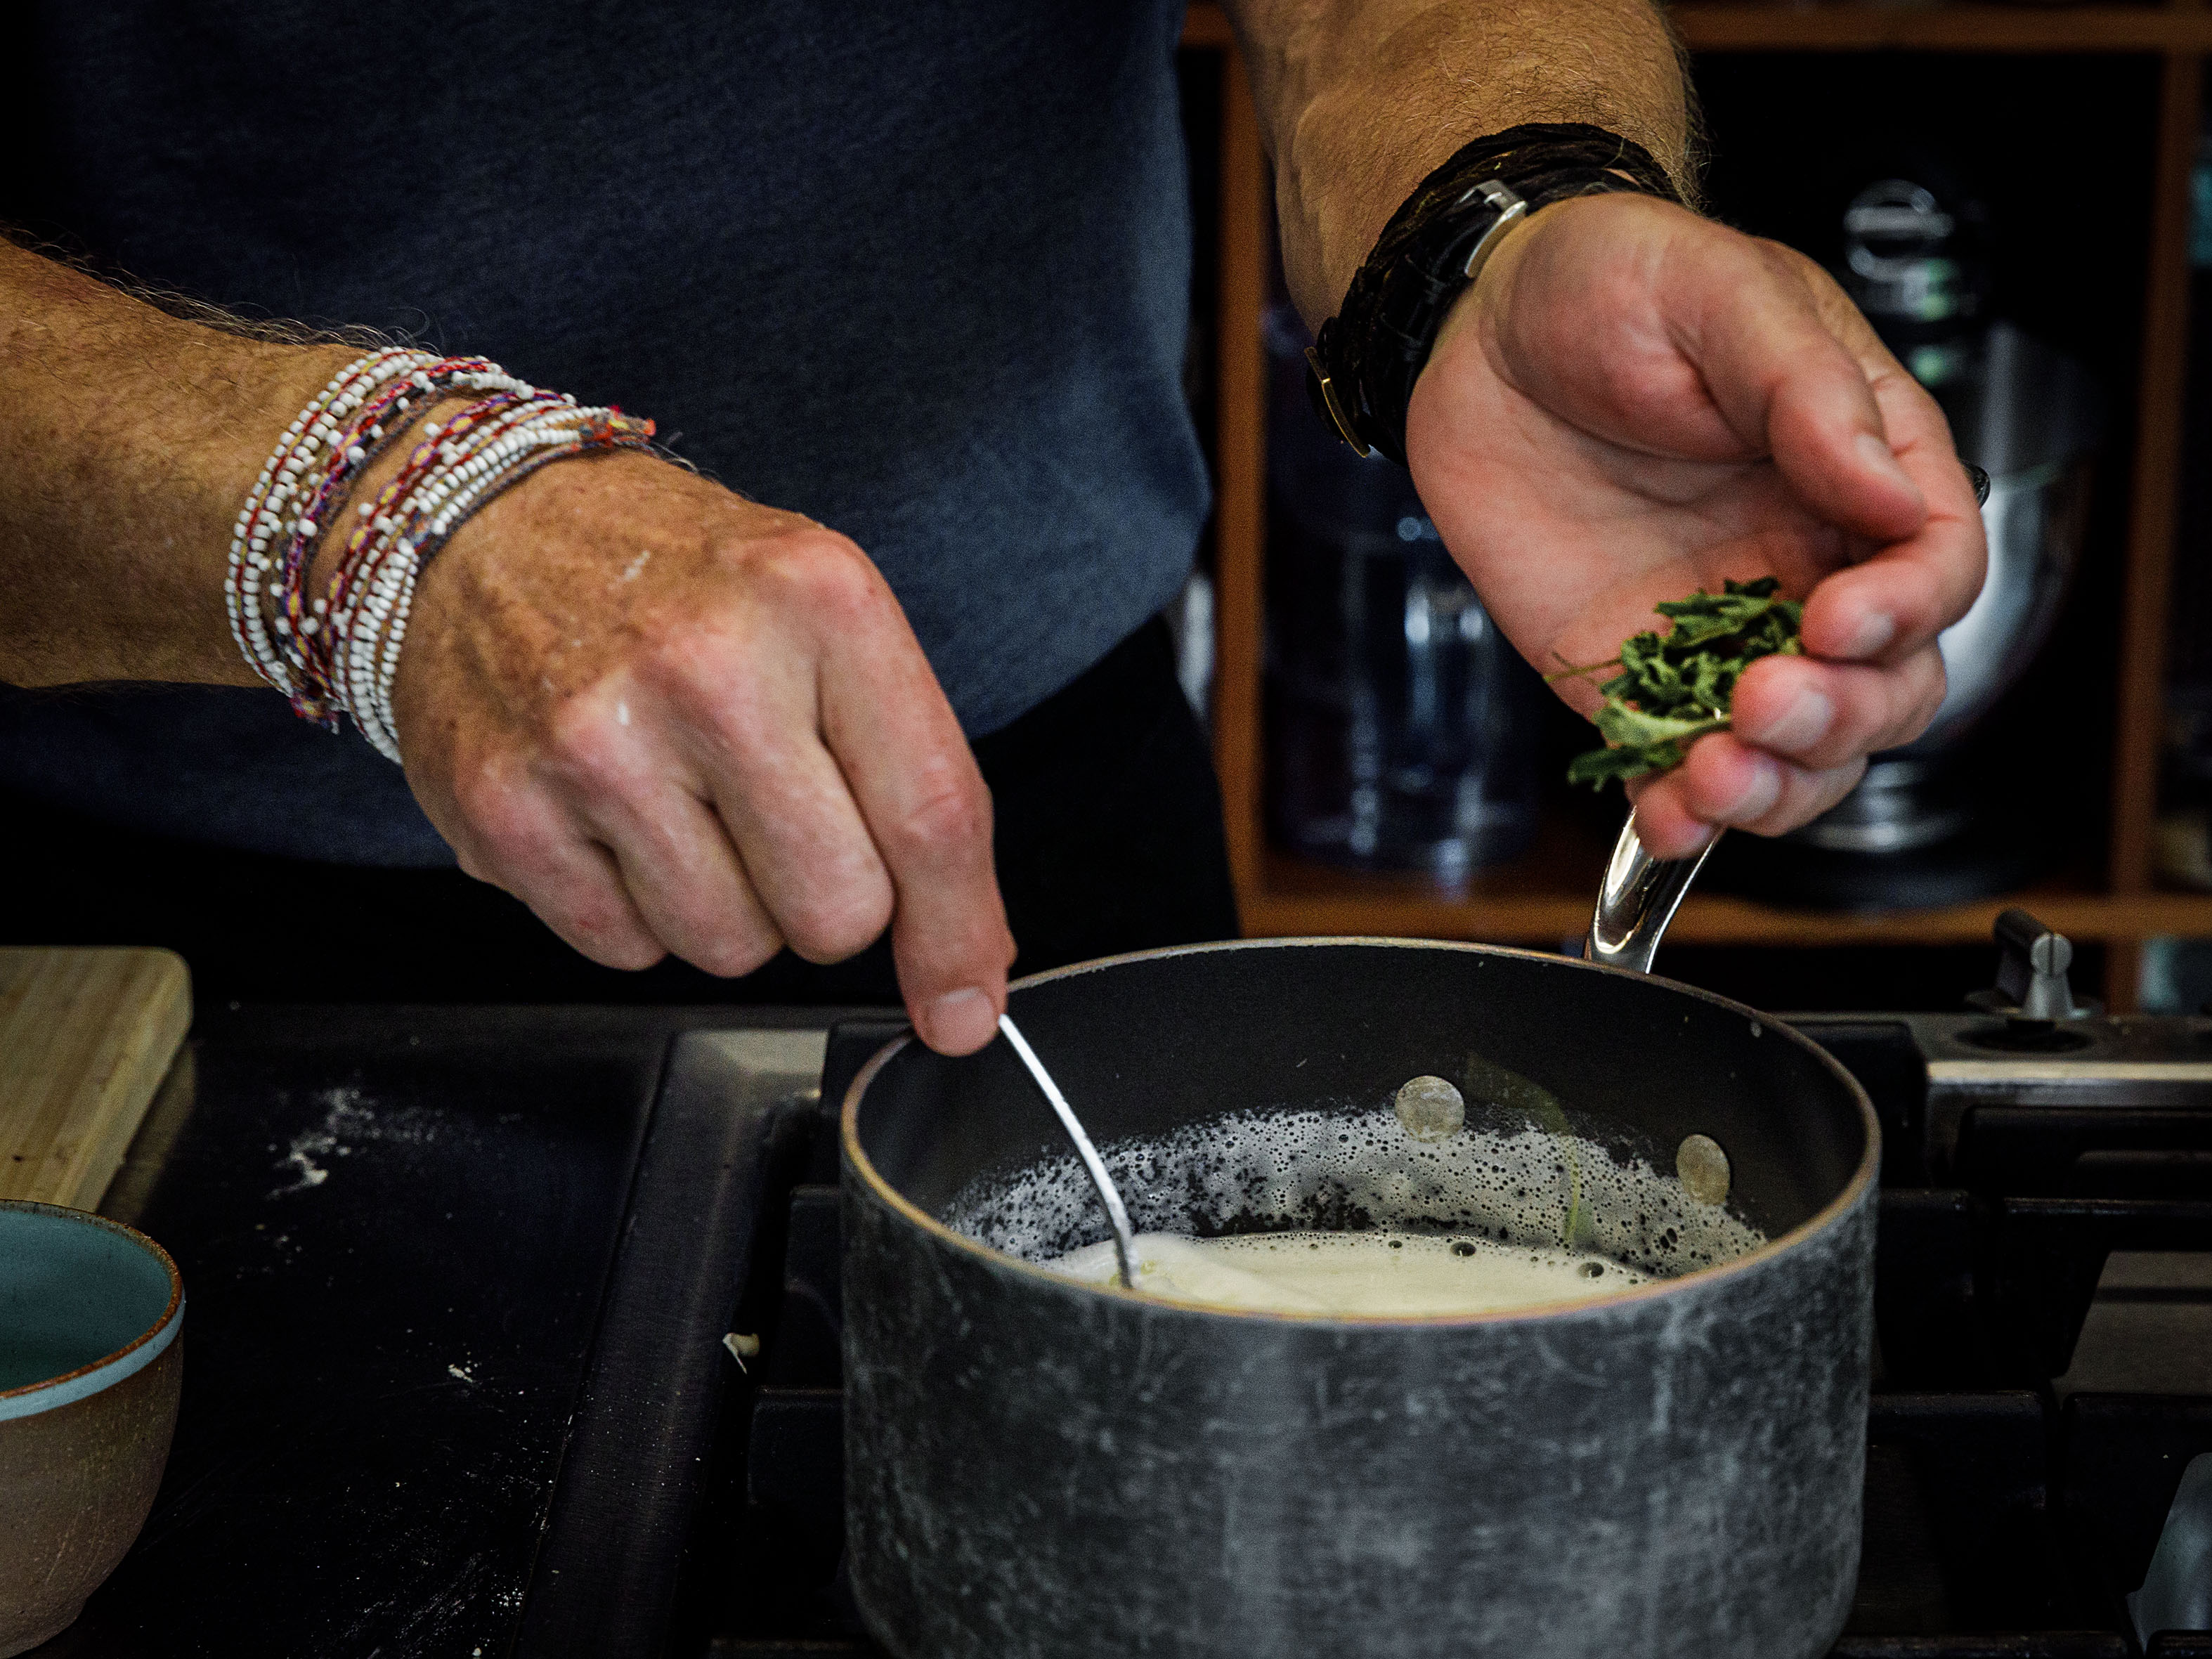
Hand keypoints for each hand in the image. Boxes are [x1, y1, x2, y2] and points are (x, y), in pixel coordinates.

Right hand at [386, 450, 1015, 1053]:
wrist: (481, 528)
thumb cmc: (674, 580)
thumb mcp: (824, 615)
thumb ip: (912, 772)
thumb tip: (963, 963)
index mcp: (818, 602)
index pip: (930, 816)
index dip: (957, 935)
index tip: (964, 1005)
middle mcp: (707, 667)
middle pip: (834, 914)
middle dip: (823, 901)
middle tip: (779, 820)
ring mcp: (595, 742)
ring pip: (729, 949)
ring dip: (725, 906)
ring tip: (684, 802)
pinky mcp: (505, 809)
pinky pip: (625, 950)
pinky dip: (633, 909)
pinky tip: (613, 817)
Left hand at [1405, 192, 1987, 857]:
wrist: (1479, 327)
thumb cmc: (1616, 285)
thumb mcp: (1720, 294)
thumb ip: (1805, 389)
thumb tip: (1882, 489)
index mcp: (1860, 470)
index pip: (1937, 567)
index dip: (1906, 610)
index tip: (1838, 620)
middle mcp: (1806, 565)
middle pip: (1887, 686)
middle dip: (1841, 716)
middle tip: (1765, 699)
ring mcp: (1722, 633)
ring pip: (1800, 752)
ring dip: (1776, 786)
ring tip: (1714, 775)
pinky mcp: (1634, 679)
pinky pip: (1678, 767)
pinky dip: (1683, 812)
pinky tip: (1667, 817)